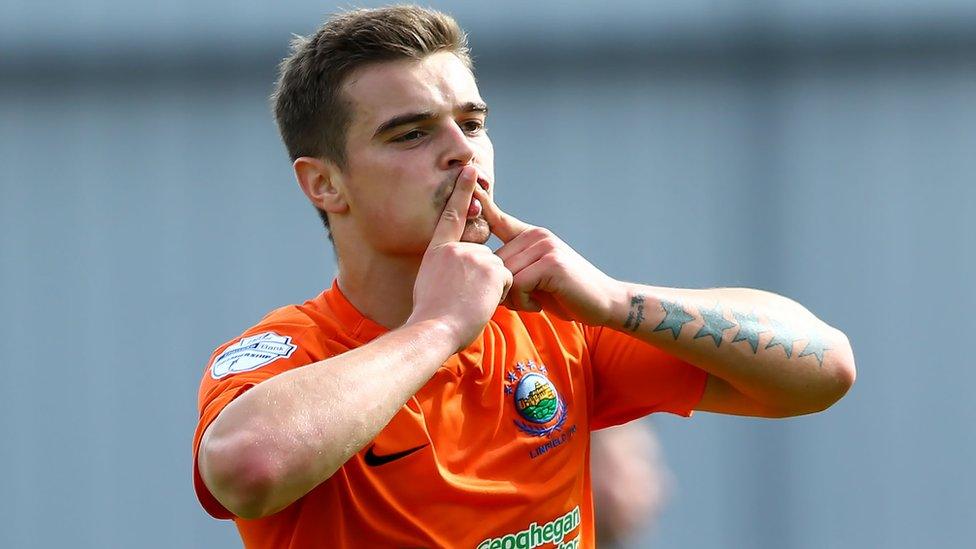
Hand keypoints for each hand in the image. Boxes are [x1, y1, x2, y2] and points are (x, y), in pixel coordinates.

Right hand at [407, 166, 513, 351]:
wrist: (433, 329)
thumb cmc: (429, 317)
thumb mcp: (428, 284)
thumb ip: (444, 269)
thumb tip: (455, 271)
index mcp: (437, 251)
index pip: (451, 216)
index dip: (462, 192)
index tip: (471, 170)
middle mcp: (455, 248)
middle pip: (483, 256)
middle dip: (483, 279)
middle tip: (464, 300)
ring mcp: (474, 256)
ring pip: (496, 269)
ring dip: (491, 288)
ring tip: (470, 303)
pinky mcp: (491, 267)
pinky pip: (507, 279)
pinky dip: (500, 294)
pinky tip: (481, 302)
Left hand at [474, 185, 620, 325]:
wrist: (603, 303)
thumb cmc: (564, 294)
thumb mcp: (536, 276)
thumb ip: (513, 268)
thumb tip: (483, 270)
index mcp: (530, 235)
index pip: (498, 219)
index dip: (482, 205)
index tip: (468, 183)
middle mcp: (537, 235)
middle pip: (495, 262)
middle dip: (502, 289)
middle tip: (523, 302)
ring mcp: (545, 246)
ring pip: (505, 274)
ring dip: (513, 299)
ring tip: (532, 304)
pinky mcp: (552, 262)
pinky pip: (518, 284)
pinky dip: (524, 302)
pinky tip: (539, 305)